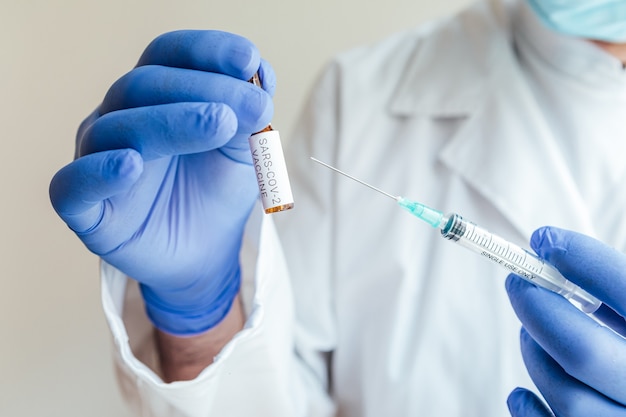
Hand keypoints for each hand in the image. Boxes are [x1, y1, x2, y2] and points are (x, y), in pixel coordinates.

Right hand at [49, 30, 275, 335]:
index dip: (206, 52)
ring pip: (117, 128)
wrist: (205, 253)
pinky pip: (76, 184)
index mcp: (155, 95)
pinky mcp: (82, 205)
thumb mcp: (243, 151)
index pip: (168, 55)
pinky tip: (132, 165)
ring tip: (220, 124)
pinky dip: (100, 171)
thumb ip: (248, 114)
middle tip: (254, 107)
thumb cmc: (217, 192)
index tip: (248, 60)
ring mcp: (96, 158)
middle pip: (144, 85)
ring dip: (170, 122)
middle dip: (203, 90)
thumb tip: (260, 72)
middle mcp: (118, 117)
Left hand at [505, 226, 625, 415]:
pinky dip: (528, 408)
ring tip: (530, 336)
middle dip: (538, 309)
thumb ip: (614, 288)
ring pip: (565, 394)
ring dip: (535, 354)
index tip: (546, 240)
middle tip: (518, 283)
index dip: (583, 260)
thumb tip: (547, 247)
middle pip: (582, 351)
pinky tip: (522, 393)